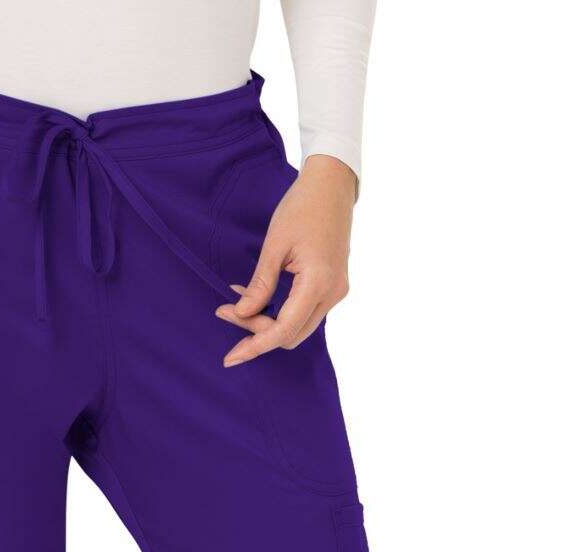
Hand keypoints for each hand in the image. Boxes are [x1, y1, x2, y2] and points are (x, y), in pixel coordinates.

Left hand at [216, 154, 355, 365]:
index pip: (284, 331)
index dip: (256, 345)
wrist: (332, 186)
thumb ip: (260, 285)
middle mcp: (332, 294)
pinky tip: (256, 298)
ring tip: (237, 304)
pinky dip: (279, 312)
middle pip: (290, 335)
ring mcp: (335, 292)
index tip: (230, 355)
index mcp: (318, 283)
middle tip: (226, 312)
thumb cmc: (303, 207)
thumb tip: (242, 314)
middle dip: (257, 332)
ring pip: (297, 327)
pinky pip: (303, 312)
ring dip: (267, 322)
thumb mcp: (275, 245)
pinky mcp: (332, 287)